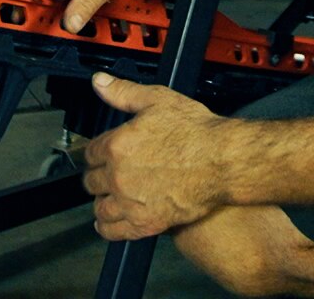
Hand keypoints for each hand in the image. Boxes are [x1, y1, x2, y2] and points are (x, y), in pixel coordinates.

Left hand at [82, 73, 228, 239]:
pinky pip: (114, 231)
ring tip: (110, 197)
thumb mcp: (158, 100)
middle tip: (108, 174)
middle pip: (91, 181)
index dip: (98, 152)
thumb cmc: (197, 132)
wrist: (222, 160)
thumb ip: (123, 92)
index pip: (90, 153)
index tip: (103, 154)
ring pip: (100, 207)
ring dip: (103, 201)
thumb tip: (100, 82)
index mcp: (117, 146)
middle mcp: (119, 176)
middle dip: (99, 176)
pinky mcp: (145, 223)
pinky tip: (109, 222)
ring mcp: (131, 202)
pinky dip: (108, 227)